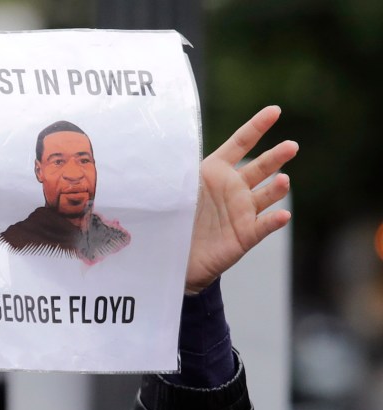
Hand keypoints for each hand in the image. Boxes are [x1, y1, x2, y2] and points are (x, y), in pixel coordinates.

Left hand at [185, 106, 297, 293]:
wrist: (175, 255)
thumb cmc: (174, 217)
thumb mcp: (173, 189)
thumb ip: (177, 170)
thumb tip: (160, 147)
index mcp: (216, 171)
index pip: (240, 143)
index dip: (257, 126)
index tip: (275, 110)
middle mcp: (234, 188)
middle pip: (260, 167)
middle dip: (277, 156)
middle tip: (291, 145)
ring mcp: (243, 210)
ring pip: (266, 195)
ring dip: (277, 188)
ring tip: (283, 181)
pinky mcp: (246, 234)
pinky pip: (264, 225)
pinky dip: (274, 221)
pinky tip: (283, 215)